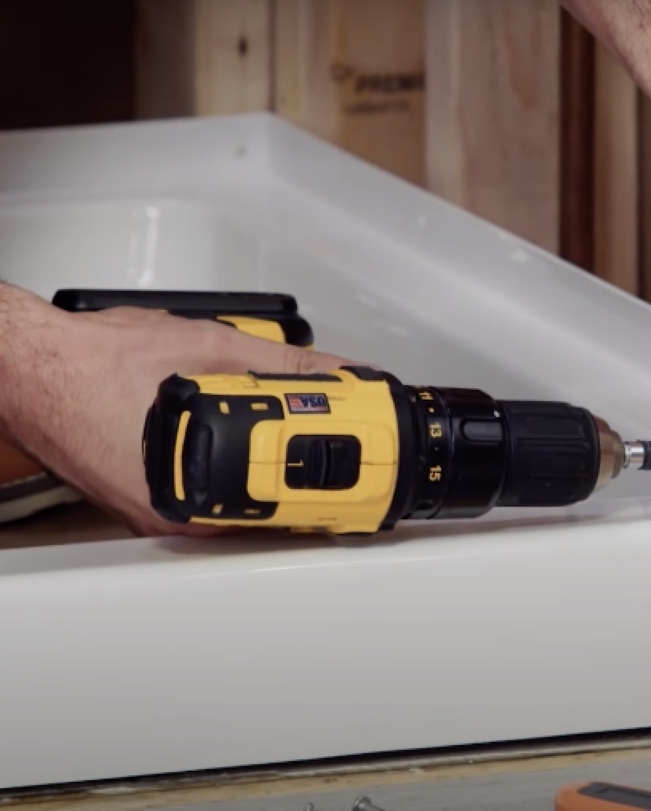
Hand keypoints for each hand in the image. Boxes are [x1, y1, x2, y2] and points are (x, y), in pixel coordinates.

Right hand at [0, 286, 352, 536]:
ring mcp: (156, 511)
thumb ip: (285, 366)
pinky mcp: (145, 498)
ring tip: (295, 436)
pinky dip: (231, 465)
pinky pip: (205, 489)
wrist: (33, 366)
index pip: (286, 505)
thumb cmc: (96, 362)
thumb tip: (336, 375)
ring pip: (237, 499)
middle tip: (335, 445)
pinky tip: (241, 439)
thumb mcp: (213, 351)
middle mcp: (172, 514)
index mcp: (191, 493)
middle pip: (267, 505)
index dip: (330, 482)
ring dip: (270, 468)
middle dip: (305, 472)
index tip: (358, 469)